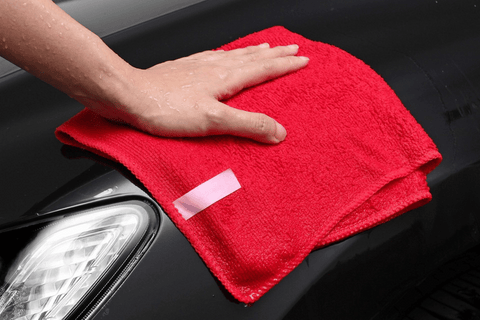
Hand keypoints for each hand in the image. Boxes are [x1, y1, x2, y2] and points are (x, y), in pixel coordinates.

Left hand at [88, 43, 308, 142]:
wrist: (128, 96)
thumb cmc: (165, 109)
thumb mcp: (213, 120)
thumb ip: (248, 124)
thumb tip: (278, 131)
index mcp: (225, 78)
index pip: (264, 69)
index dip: (285, 64)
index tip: (302, 60)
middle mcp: (215, 67)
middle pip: (253, 57)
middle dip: (275, 53)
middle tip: (291, 48)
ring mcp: (199, 66)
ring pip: (235, 55)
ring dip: (255, 51)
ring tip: (267, 47)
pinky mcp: (185, 69)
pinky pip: (216, 56)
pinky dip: (229, 54)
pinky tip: (224, 55)